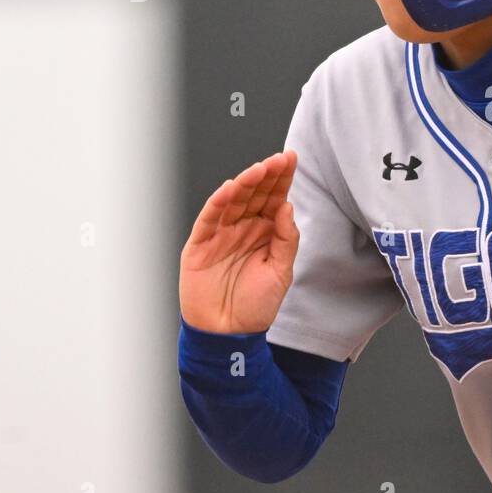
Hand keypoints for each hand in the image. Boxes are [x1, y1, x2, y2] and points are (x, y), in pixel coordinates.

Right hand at [179, 150, 299, 334]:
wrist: (229, 334)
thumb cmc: (256, 305)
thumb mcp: (281, 272)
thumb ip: (286, 239)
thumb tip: (287, 206)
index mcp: (266, 232)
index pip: (275, 198)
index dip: (282, 179)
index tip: (291, 158)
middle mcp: (244, 228)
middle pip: (255, 195)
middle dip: (266, 175)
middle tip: (278, 159)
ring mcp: (221, 235)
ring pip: (233, 201)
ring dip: (245, 183)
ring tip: (258, 169)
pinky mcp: (201, 245)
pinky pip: (209, 219)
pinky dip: (217, 203)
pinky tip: (229, 188)